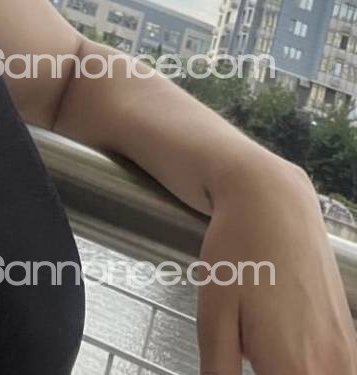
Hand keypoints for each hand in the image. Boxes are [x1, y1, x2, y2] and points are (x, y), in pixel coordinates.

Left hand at [196, 150, 356, 372]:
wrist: (272, 200)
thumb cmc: (237, 254)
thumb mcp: (213, 318)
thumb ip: (218, 372)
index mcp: (295, 370)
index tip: (241, 371)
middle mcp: (330, 368)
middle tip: (251, 362)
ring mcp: (346, 353)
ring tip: (266, 361)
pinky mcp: (348, 337)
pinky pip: (341, 374)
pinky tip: (288, 362)